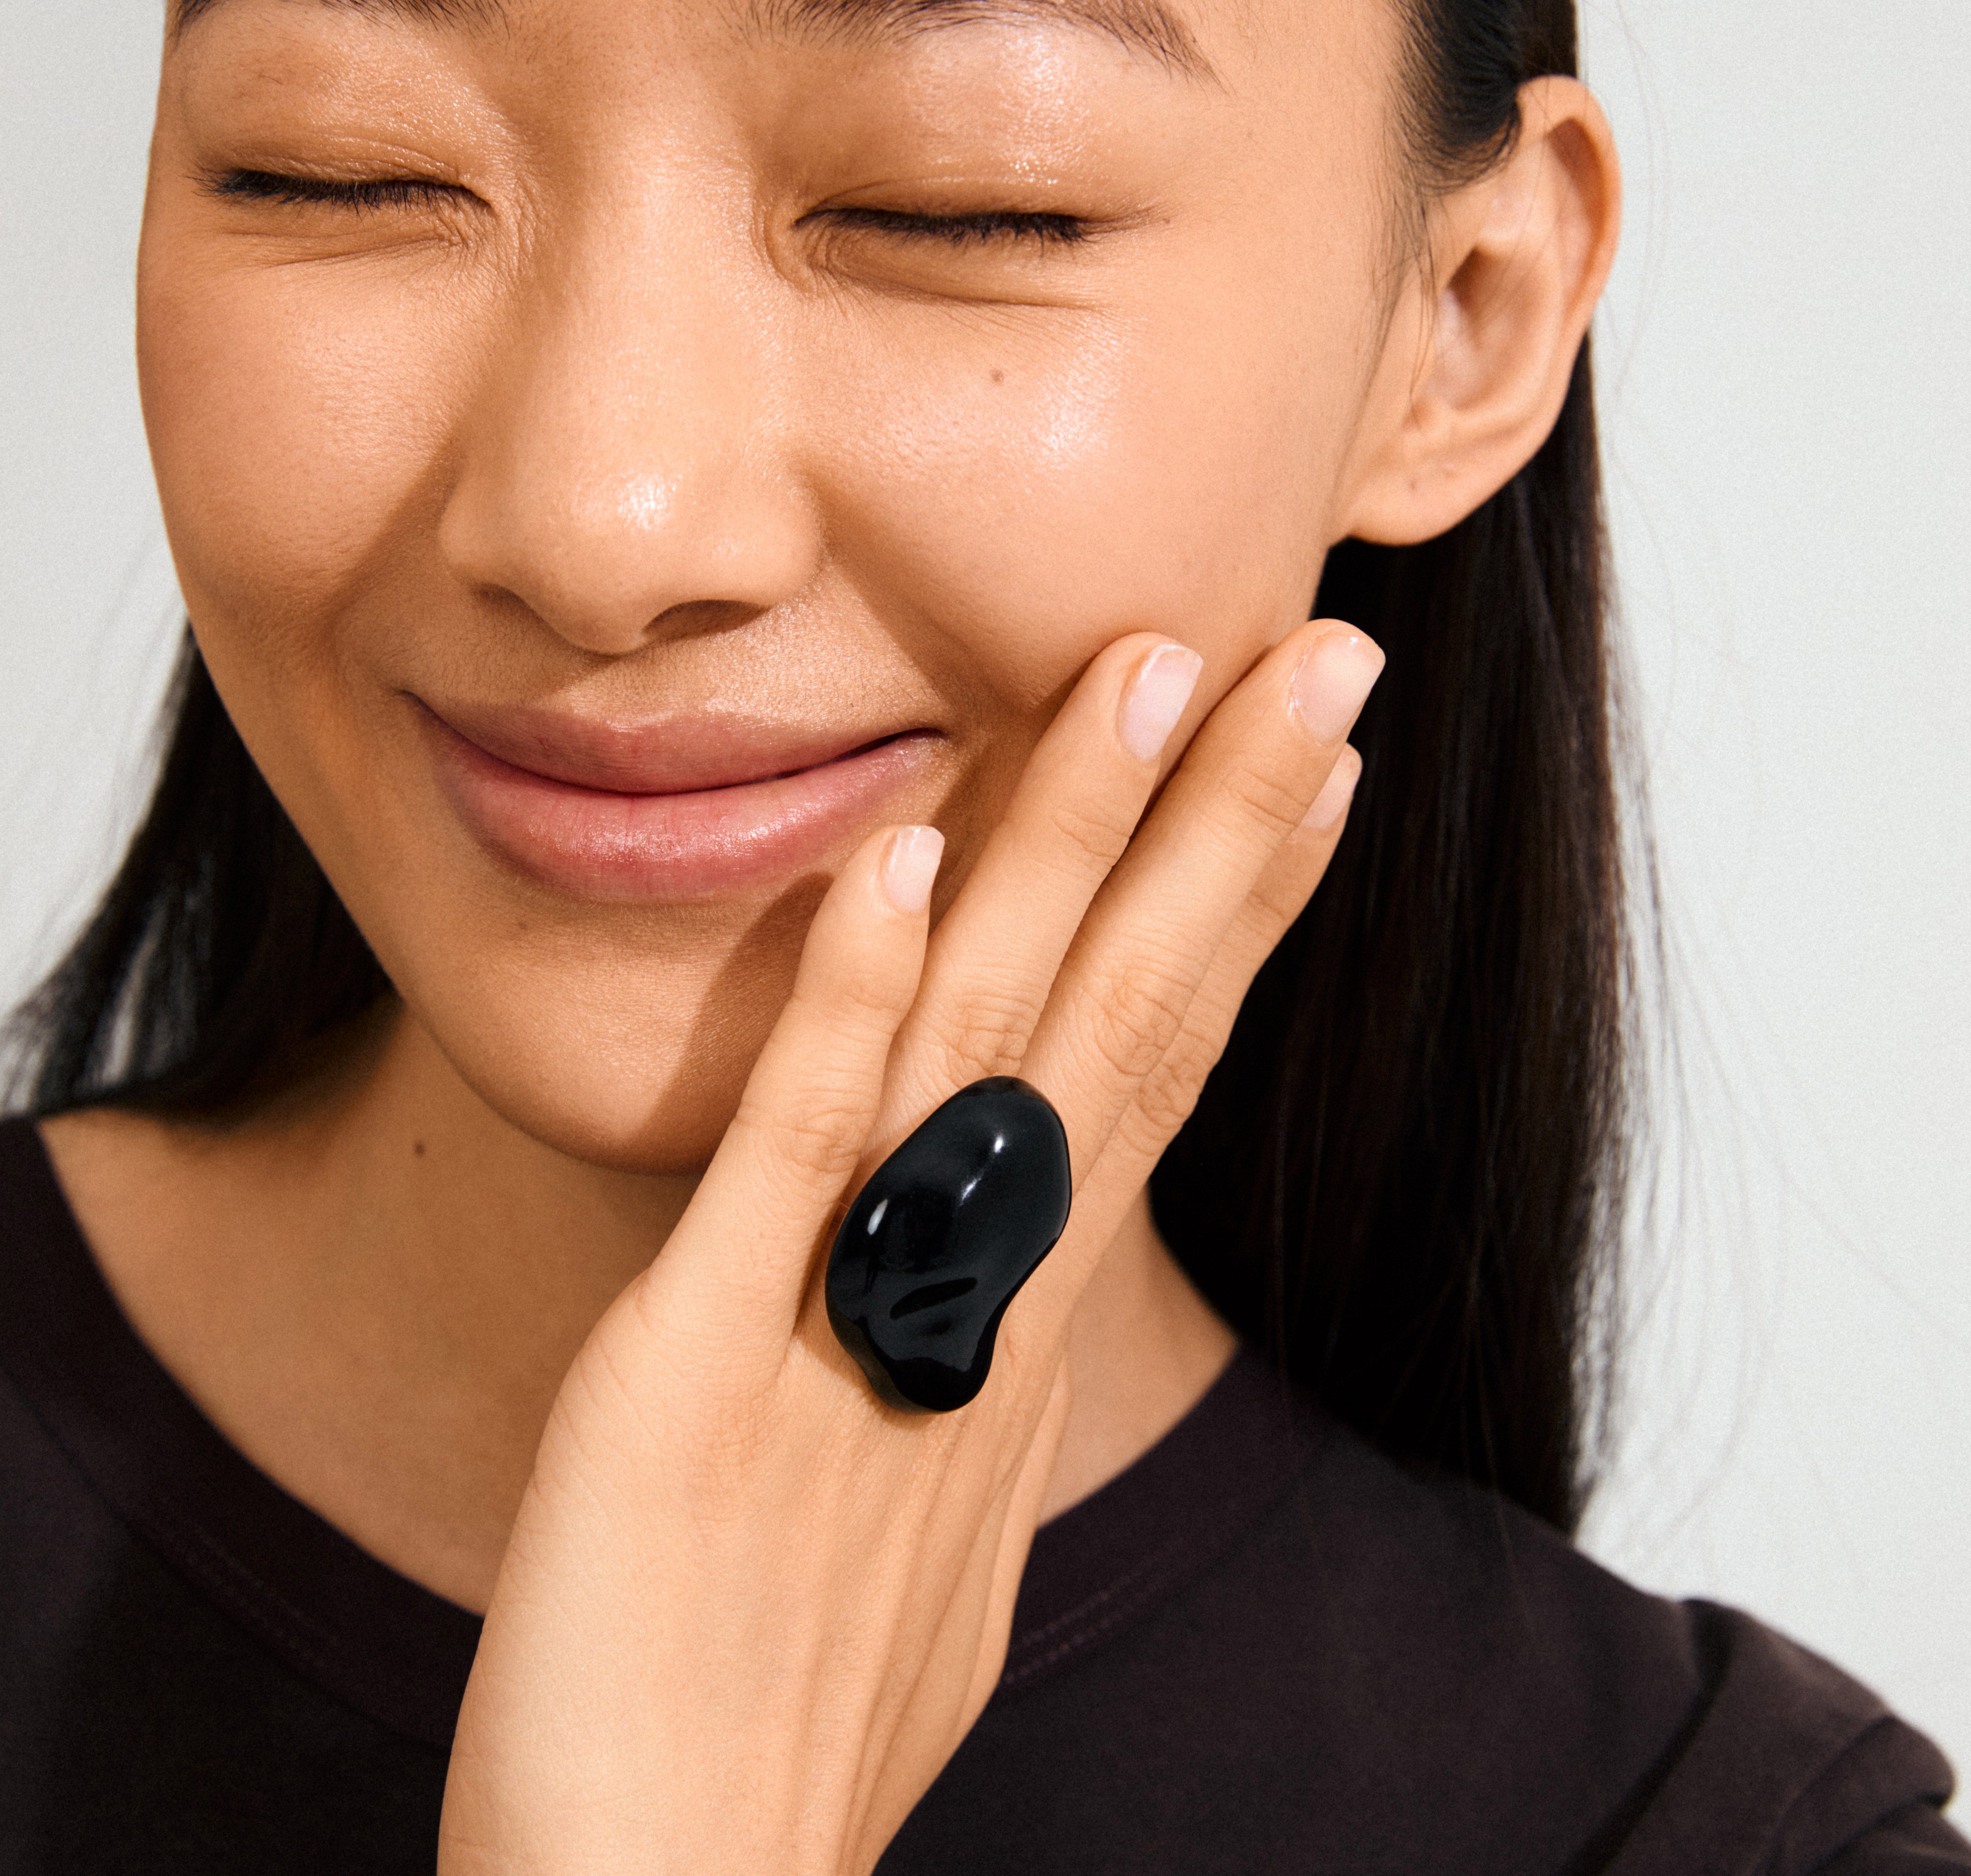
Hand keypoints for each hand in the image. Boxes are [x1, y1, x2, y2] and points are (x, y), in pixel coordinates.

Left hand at [438, 620, 1382, 1875]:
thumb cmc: (790, 1709)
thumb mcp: (922, 1502)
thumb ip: (963, 1361)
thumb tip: (994, 1288)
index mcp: (1019, 1322)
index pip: (1161, 1069)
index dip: (1244, 909)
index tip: (1310, 770)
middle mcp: (978, 1300)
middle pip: (1129, 1020)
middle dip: (1226, 828)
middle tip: (1317, 653)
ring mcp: (859, 1321)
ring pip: (991, 1046)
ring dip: (1071, 851)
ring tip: (1141, 679)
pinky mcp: (700, 1364)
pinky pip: (796, 1155)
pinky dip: (852, 997)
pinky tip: (904, 856)